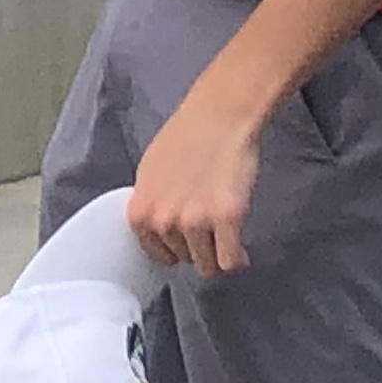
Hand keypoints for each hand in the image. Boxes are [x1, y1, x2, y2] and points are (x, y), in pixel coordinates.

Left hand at [129, 76, 265, 276]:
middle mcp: (163, 221)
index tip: (187, 242)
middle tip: (209, 224)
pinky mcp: (227, 220)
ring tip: (225, 231)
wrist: (218, 117)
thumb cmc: (185, 138)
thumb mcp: (149, 174)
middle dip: (197, 248)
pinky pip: (230, 262)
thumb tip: (158, 231)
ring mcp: (195, 222)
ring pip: (208, 265)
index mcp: (140, 211)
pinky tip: (241, 249)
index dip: (175, 249)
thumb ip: (151, 207)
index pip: (156, 254)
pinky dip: (237, 259)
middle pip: (183, 260)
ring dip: (218, 253)